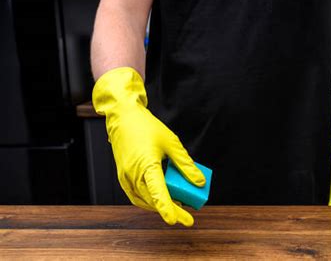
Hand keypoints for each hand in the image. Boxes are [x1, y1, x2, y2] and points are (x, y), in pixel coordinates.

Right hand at [93, 67, 205, 225]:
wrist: (123, 118)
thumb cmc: (148, 128)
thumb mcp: (172, 143)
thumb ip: (186, 164)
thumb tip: (199, 182)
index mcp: (146, 164)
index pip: (157, 191)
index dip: (167, 207)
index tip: (176, 220)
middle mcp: (133, 174)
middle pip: (153, 200)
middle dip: (171, 210)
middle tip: (187, 218)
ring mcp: (125, 177)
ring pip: (143, 200)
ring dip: (159, 206)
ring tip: (178, 207)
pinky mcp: (122, 177)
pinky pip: (136, 195)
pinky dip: (149, 201)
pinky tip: (161, 199)